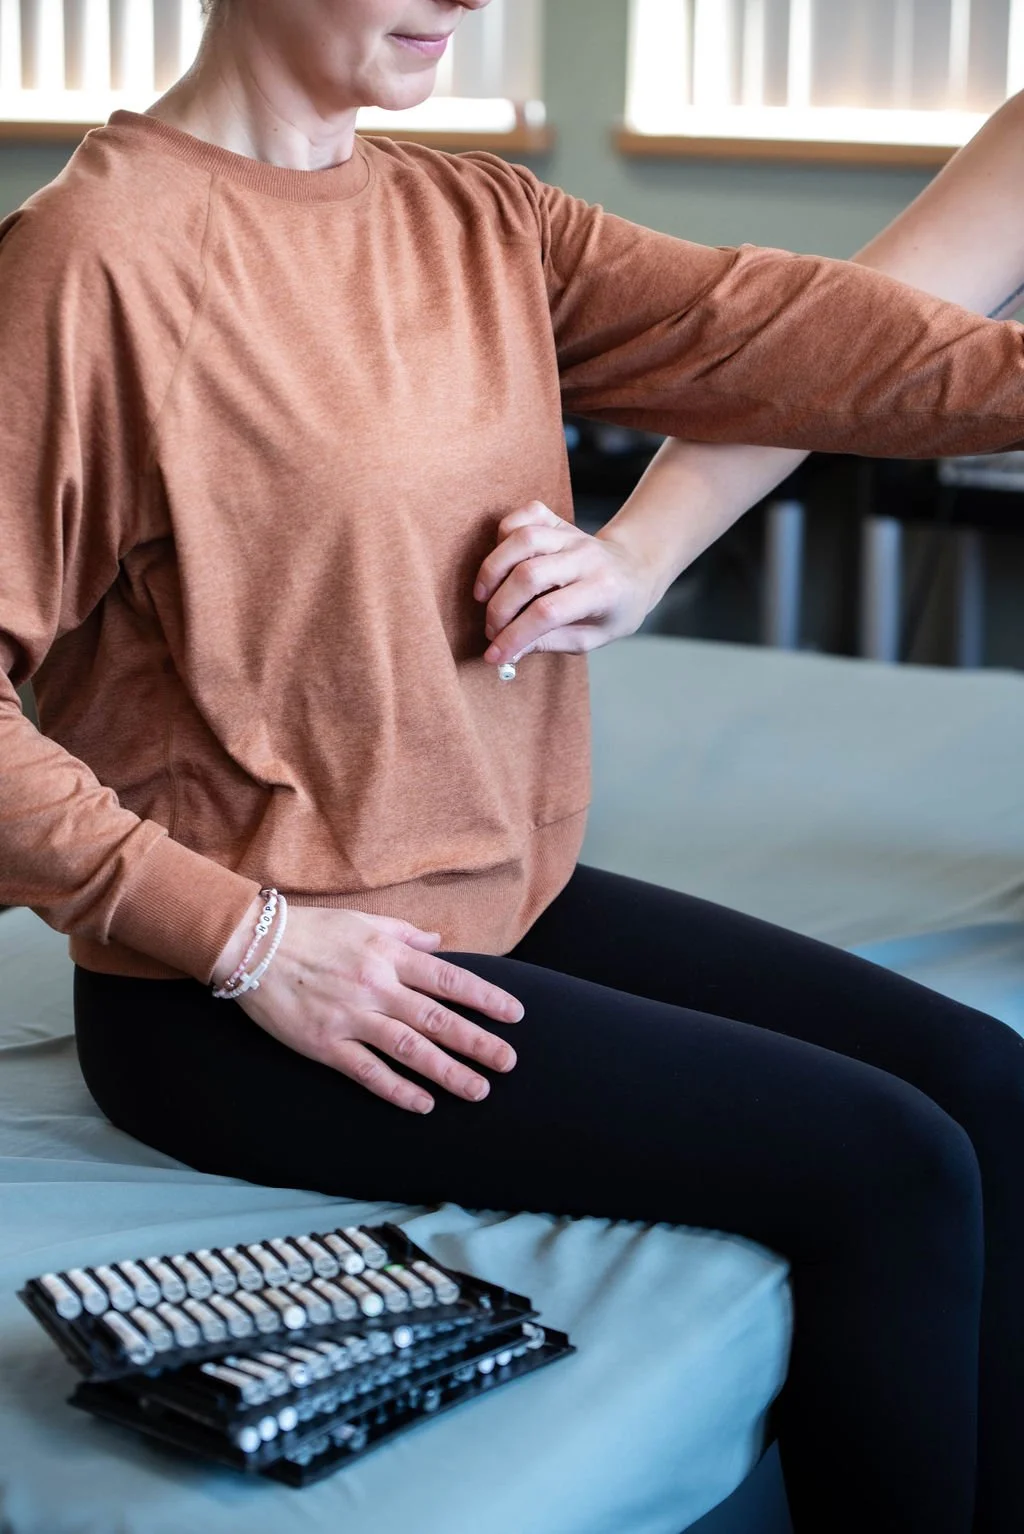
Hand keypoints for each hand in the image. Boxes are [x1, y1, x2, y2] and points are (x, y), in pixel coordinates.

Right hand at [213, 902, 521, 1114]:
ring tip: (478, 1091)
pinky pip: (367, 1071)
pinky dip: (397, 1089)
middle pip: (438, 1020)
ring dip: (447, 1073)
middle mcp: (376, 987)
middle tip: (509, 1062)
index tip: (515, 1015)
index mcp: (389, 956)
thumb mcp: (364, 921)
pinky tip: (422, 1103)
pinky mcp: (325, 1044)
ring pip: (410, 1050)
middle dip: (478, 1043)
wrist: (252, 945)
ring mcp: (351, 1018)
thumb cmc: (312, 930)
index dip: (485, 999)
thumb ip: (405, 936)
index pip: (449, 979)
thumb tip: (439, 943)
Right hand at [473, 501, 656, 668]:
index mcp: (601, 590)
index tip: (495, 654)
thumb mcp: (592, 638)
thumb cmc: (616, 608)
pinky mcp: (560, 522)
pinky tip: (501, 560)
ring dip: (493, 569)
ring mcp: (572, 535)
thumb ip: (550, 643)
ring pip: (523, 539)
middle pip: (529, 575)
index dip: (515, 635)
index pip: (548, 612)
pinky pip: (527, 515)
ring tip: (484, 596)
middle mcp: (587, 558)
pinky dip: (505, 533)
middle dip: (500, 608)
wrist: (636, 569)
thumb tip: (508, 651)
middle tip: (492, 629)